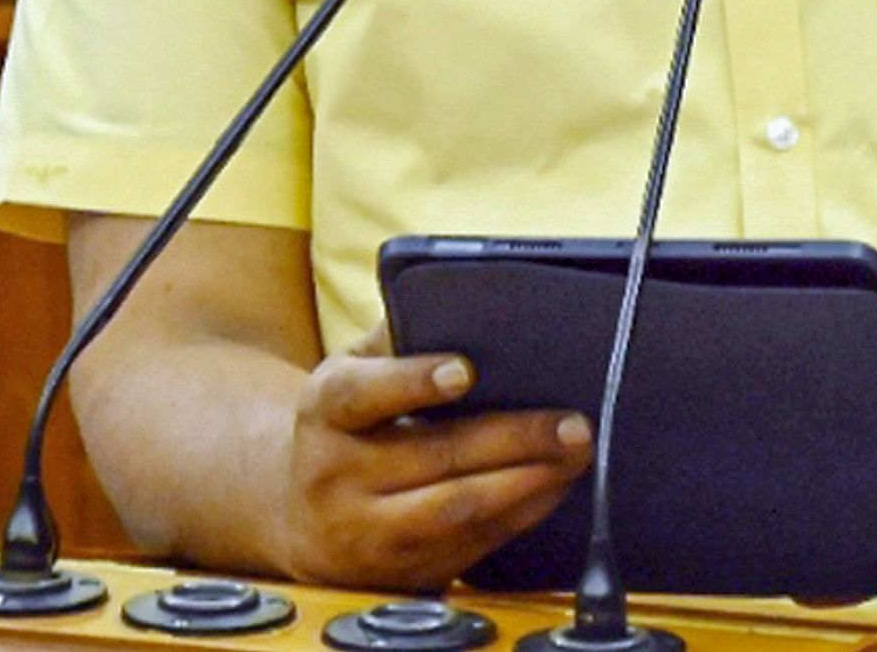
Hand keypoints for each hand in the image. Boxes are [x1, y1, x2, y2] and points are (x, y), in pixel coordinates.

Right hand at [271, 323, 594, 591]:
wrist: (301, 523)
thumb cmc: (344, 431)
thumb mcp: (347, 377)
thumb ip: (393, 341)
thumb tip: (458, 303)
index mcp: (324, 412)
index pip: (362, 395)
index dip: (414, 381)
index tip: (466, 369)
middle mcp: (338, 476)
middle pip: (433, 456)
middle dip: (513, 439)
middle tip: (571, 423)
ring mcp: (369, 532)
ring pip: (458, 508)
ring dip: (528, 482)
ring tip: (575, 455)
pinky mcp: (403, 573)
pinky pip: (473, 544)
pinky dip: (521, 513)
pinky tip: (554, 485)